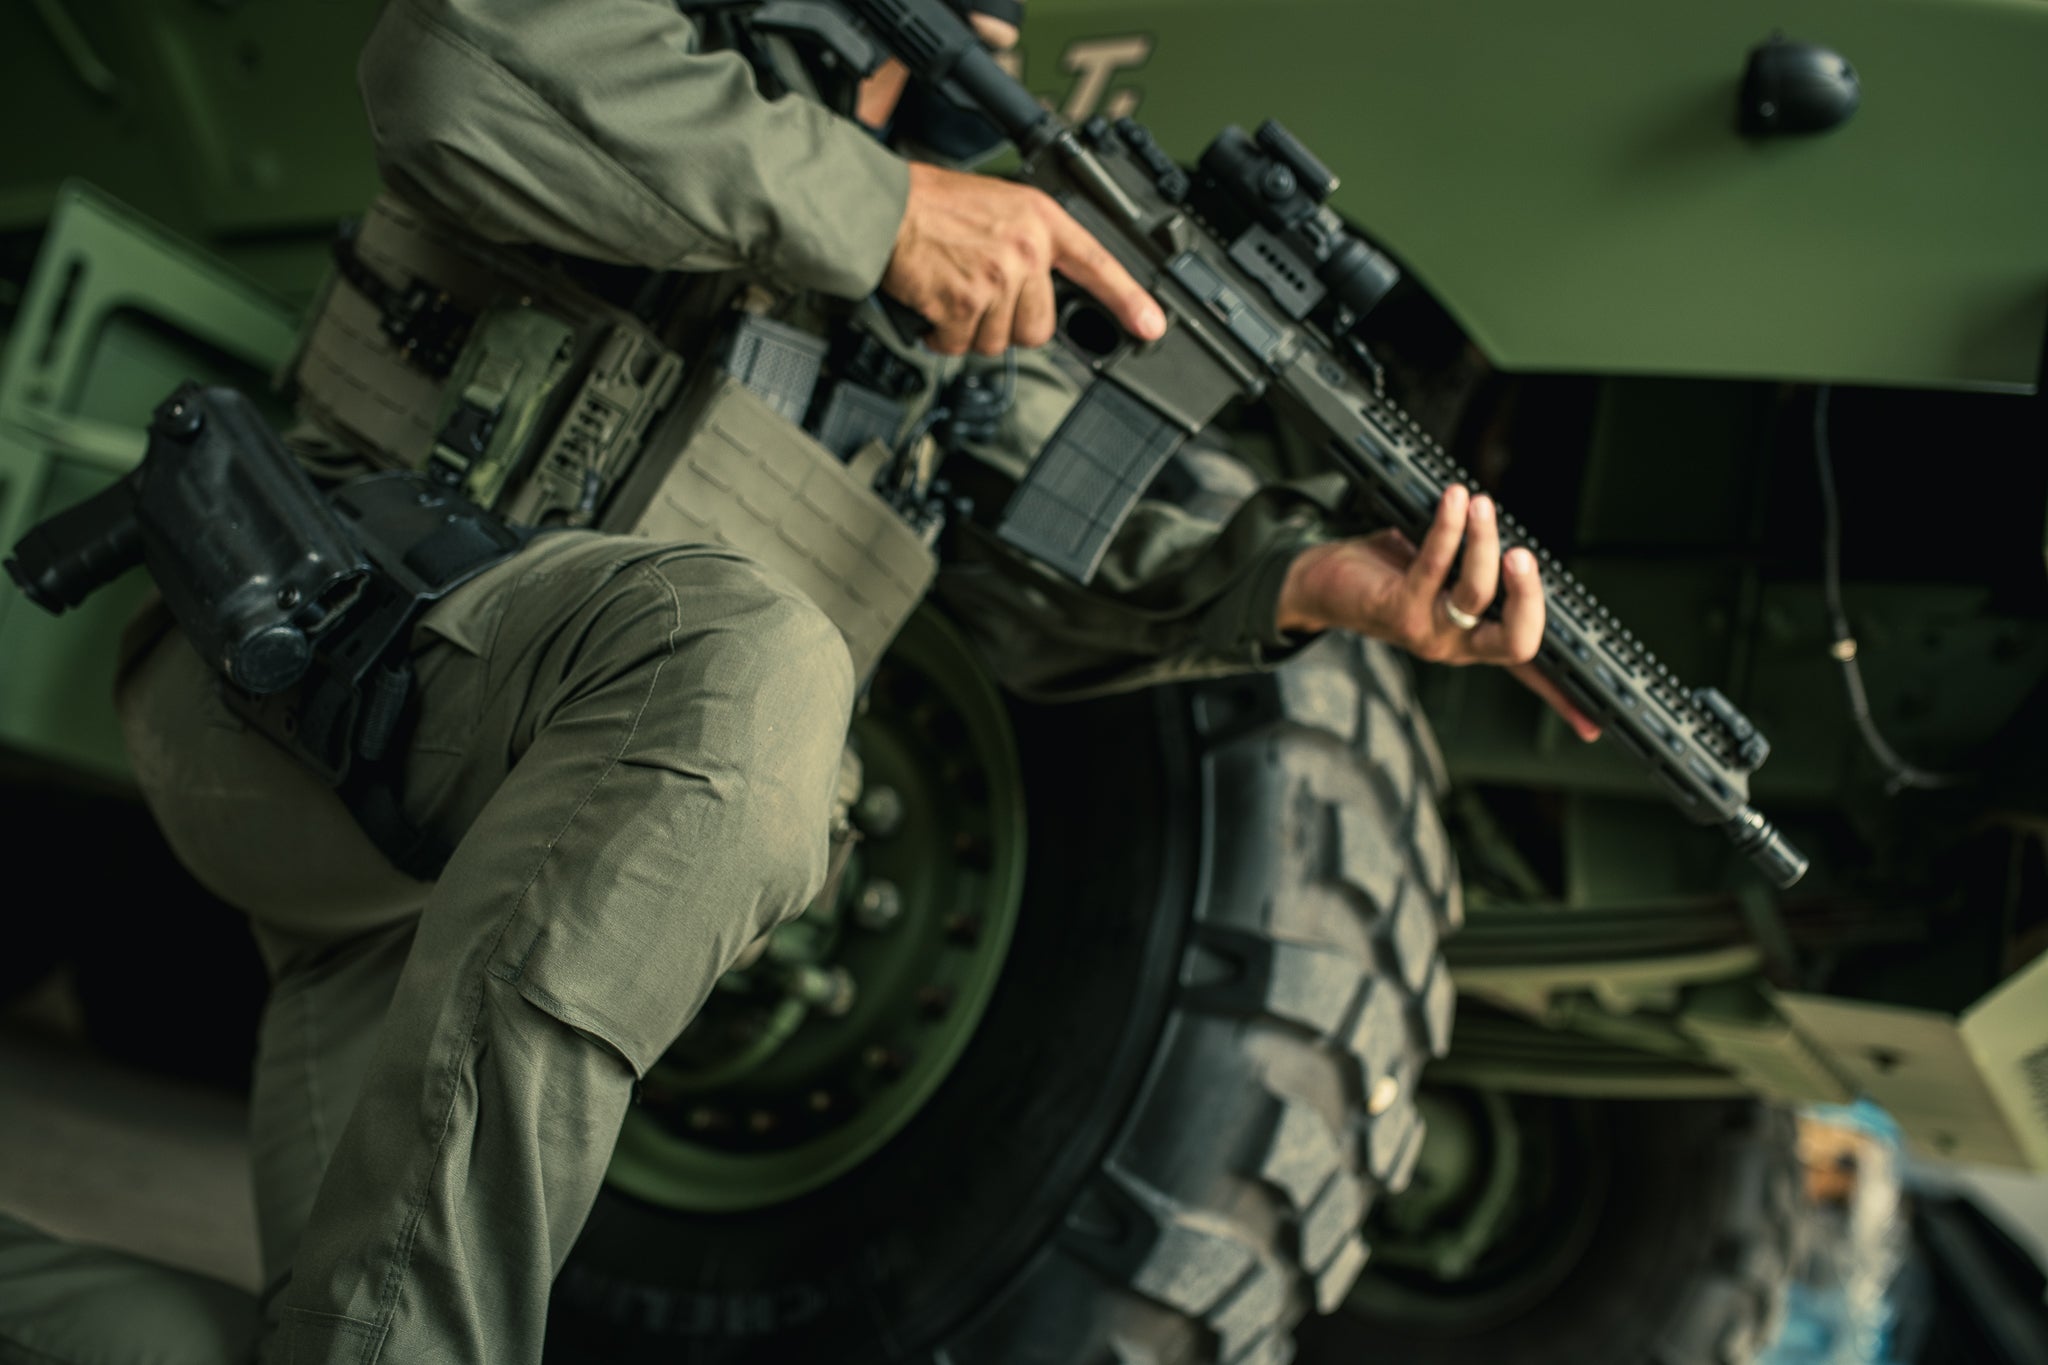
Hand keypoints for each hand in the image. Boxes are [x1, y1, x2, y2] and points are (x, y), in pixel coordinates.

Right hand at [882, 162, 1166, 355]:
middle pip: (1040, 328)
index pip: (1097, 264)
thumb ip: (1031, 245)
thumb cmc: (932, 205)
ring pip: (998, 342)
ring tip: (950, 290)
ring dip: (970, 331)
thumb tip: (1045, 295)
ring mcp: (997, 278)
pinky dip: (941, 336)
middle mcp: (1026, 249)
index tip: (1152, 327)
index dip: (1128, 300)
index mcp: (1041, 219)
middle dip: (1008, 324)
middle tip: (979, 294)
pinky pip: (961, 346)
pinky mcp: (964, 303)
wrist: (881, 208)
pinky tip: (932, 304)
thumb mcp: (1000, 207)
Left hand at [1276, 485, 1601, 740]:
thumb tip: (1515, 536)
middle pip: (1515, 642)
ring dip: (1482, 543)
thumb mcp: (1444, 576)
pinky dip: (1447, 529)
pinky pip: (1432, 566)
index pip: (1530, 673)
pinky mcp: (1397, 611)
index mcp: (1477, 642)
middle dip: (1529, 598)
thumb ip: (1478, 567)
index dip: (1565, 700)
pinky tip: (1454, 502)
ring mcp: (1427, 634)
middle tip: (1525, 558)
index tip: (1596, 724)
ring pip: (1474, 595)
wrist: (1320, 585)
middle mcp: (1457, 646)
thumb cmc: (1388, 577)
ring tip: (1482, 505)